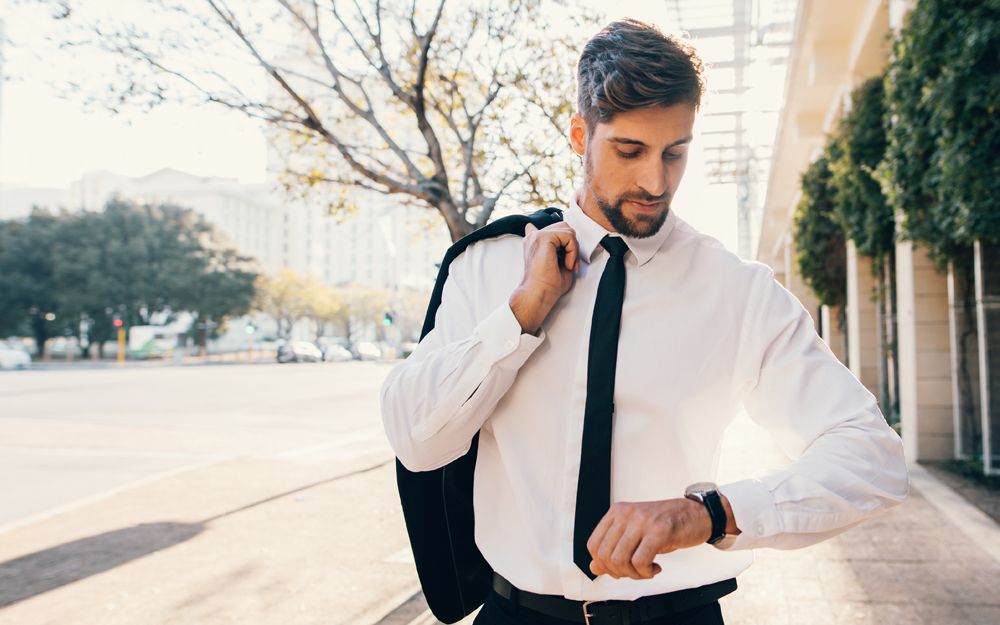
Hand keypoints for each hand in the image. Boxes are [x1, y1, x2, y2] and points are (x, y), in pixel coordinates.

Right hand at [509, 222, 579, 333]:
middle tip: (571, 264)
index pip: (552, 228)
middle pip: (564, 227)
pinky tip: (567, 264)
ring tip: (568, 265)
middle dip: (572, 244)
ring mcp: (537, 235)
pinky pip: (569, 236)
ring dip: (573, 249)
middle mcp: (533, 237)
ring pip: (568, 230)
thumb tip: (571, 239)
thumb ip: (564, 250)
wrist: (538, 295)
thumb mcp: (560, 263)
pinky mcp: (543, 238)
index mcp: (534, 242)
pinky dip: (573, 251)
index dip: (565, 239)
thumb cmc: (548, 286)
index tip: (567, 260)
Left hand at [586, 498, 711, 579]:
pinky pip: (640, 562)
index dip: (602, 564)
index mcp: (617, 512)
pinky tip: (655, 568)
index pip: (593, 544)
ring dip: (633, 574)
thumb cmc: (667, 523)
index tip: (617, 570)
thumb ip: (614, 548)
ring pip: (620, 560)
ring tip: (646, 570)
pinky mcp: (658, 532)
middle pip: (605, 555)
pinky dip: (646, 572)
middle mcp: (626, 514)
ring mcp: (642, 522)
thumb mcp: (635, 533)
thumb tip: (594, 567)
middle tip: (634, 572)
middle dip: (618, 572)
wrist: (697, 514)